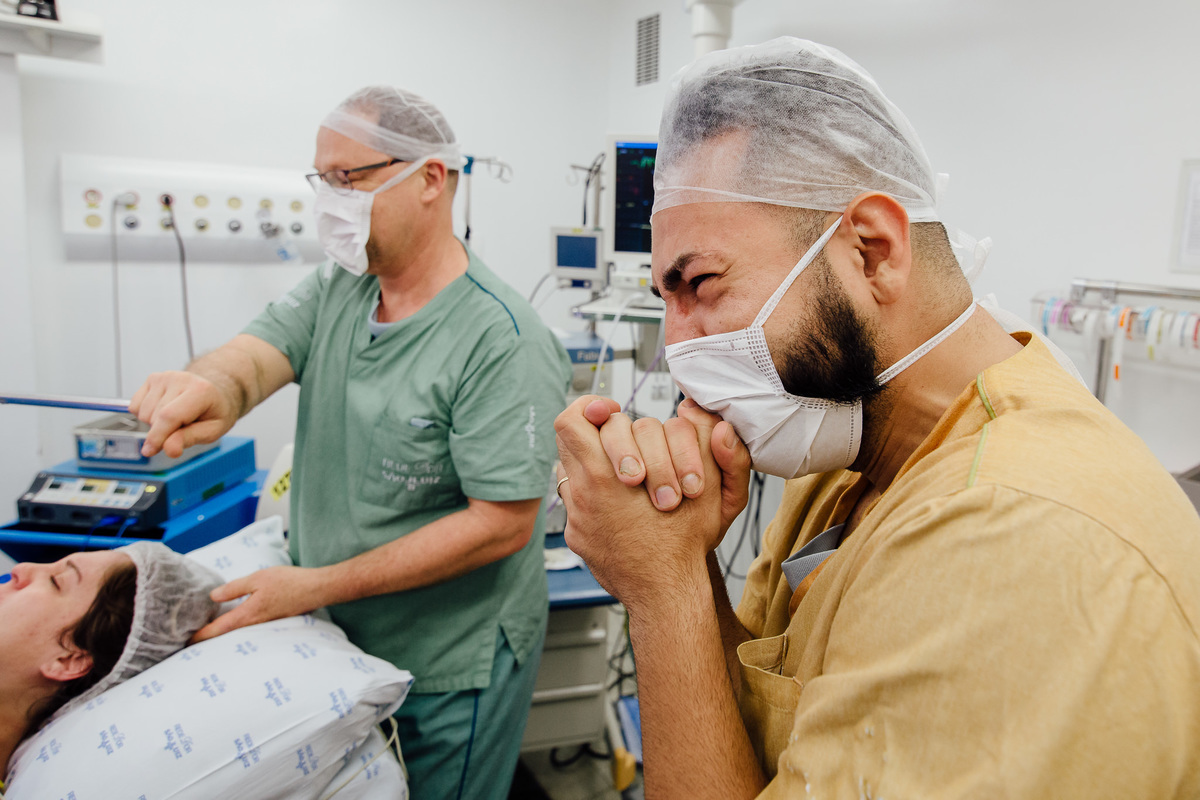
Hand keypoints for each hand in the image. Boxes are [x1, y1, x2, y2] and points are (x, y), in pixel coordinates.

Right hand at [129, 370, 238, 457]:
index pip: (169, 416)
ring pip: (143, 413)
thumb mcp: (212, 431)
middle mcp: (180, 379)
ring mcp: (164, 377)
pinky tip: (163, 412)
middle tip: (181, 429)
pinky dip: (145, 415)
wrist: (213, 393)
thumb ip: (190, 439)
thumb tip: (169, 449)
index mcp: (200, 391)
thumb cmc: (214, 412)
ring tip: (175, 419)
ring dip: (154, 424)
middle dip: (161, 432)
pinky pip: (135, 406)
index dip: (157, 437)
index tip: (150, 451)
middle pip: (154, 417)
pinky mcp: (153, 378)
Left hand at [190, 565, 325, 642]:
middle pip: (225, 636)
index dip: (200, 636)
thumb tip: (213, 597)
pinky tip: (234, 624)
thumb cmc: (289, 582)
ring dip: (222, 635)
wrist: (317, 589)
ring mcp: (264, 625)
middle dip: (208, 639)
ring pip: (237, 634)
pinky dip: (236, 629)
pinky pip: (248, 629)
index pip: (218, 630)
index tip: (185, 643)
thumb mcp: (258, 578)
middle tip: (190, 641)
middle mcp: (254, 624)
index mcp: (248, 615)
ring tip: (207, 634)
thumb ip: (235, 588)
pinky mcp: (272, 622)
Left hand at [555, 396, 727, 608]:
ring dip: (598, 460)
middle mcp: (582, 493)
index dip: (590, 408)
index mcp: (605, 477)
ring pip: (571, 465)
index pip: (573, 421)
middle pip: (569, 437)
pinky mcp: (576, 533)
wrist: (665, 594)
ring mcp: (576, 514)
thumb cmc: (684, 546)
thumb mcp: (713, 493)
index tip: (611, 410)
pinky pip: (575, 496)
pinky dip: (595, 489)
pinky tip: (621, 501)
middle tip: (627, 444)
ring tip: (628, 472)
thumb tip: (697, 412)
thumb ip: (709, 447)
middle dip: (601, 434)